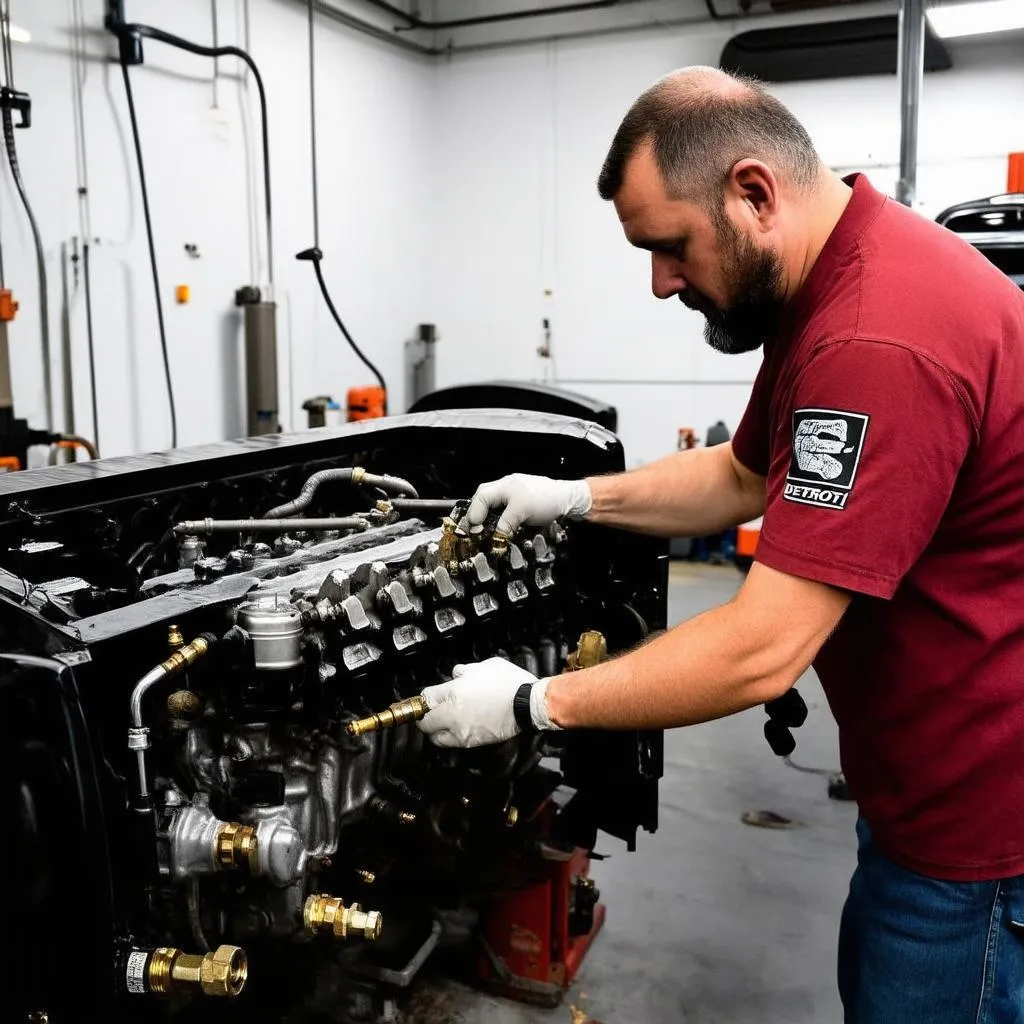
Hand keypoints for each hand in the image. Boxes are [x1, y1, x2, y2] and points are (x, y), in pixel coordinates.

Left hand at [417, 657, 558, 747]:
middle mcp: (452, 716)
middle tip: (430, 711)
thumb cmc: (509, 682)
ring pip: (437, 738)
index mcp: (453, 694)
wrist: (528, 704)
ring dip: (436, 731)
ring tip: (444, 723)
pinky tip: (460, 728)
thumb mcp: (484, 666)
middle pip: (425, 723)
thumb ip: (465, 670)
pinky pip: (453, 743)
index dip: (425, 697)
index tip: (428, 697)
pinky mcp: (473, 742)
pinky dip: (452, 737)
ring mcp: (462, 732)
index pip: (425, 698)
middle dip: (425, 717)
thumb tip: (457, 674)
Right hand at [465, 474, 591, 534]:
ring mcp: (511, 495)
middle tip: (474, 531)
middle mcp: (504, 488)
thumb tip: (495, 535)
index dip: (474, 515)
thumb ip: (505, 523)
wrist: (567, 499)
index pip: (480, 499)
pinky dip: (499, 519)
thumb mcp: (522, 511)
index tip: (474, 530)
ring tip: (484, 530)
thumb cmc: (546, 499)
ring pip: (492, 506)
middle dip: (477, 516)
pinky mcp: (519, 503)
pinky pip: (503, 511)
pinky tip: (500, 527)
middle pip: (482, 501)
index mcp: (502, 486)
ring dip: (487, 518)